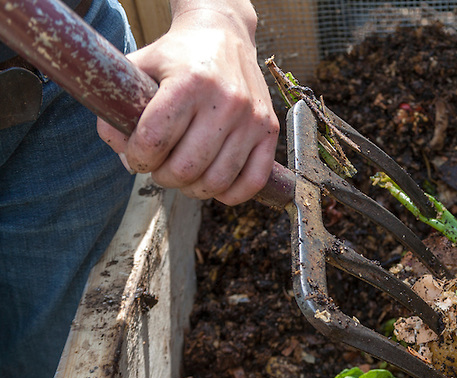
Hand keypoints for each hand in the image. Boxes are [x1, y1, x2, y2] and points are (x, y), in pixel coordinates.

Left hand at [97, 2, 278, 204]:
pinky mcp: (269, 130)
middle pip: (185, 168)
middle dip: (163, 177)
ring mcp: (252, 118)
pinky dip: (230, 194)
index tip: (137, 156)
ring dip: (192, 189)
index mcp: (189, 82)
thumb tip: (124, 159)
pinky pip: (253, 180)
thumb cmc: (177, 57)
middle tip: (159, 168)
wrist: (224, 35)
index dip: (137, 158)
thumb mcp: (139, 69)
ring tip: (184, 177)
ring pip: (217, 181)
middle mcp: (226, 100)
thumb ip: (119, 111)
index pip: (154, 141)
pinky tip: (214, 185)